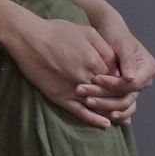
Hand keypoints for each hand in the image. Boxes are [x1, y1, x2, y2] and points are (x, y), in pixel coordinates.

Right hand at [0, 11, 121, 127]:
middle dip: (119, 98)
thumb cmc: (57, 31)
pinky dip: (93, 119)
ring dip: (110, 111)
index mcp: (95, 61)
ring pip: (97, 104)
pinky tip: (105, 124)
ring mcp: (72, 89)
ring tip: (121, 117)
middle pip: (108, 93)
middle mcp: (85, 77)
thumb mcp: (87, 32)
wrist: (28, 39)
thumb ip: (105, 48)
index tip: (124, 84)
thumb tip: (117, 63)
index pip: (116, 77)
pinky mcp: (60, 97)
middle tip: (126, 102)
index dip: (121, 82)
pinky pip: (80, 112)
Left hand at [82, 17, 154, 124]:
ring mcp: (134, 89)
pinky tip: (98, 116)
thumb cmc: (116, 35)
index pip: (132, 83)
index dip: (114, 84)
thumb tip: (130, 78)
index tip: (97, 78)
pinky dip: (110, 112)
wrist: (109, 34)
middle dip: (106, 97)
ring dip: (105, 107)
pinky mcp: (124, 94)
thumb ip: (127, 59)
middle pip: (127, 97)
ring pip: (123, 106)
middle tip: (85, 92)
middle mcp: (144, 81)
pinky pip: (120, 108)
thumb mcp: (122, 43)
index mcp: (148, 68)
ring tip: (88, 102)